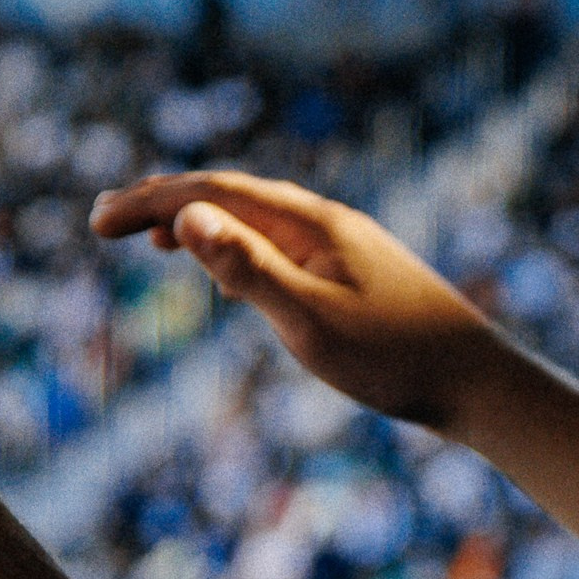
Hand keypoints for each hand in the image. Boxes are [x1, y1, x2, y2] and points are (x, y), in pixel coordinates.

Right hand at [90, 170, 501, 433]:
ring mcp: (347, 249)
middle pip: (234, 196)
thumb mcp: (310, 322)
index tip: (96, 223)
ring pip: (259, 222)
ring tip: (156, 243)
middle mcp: (328, 224)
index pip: (214, 193)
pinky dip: (243, 251)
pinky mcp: (360, 278)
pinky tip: (238, 284)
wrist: (482, 385)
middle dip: (167, 203)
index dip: (150, 203)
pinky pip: (286, 248)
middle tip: (106, 219)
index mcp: (311, 224)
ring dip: (203, 224)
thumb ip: (248, 269)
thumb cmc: (397, 361)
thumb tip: (186, 216)